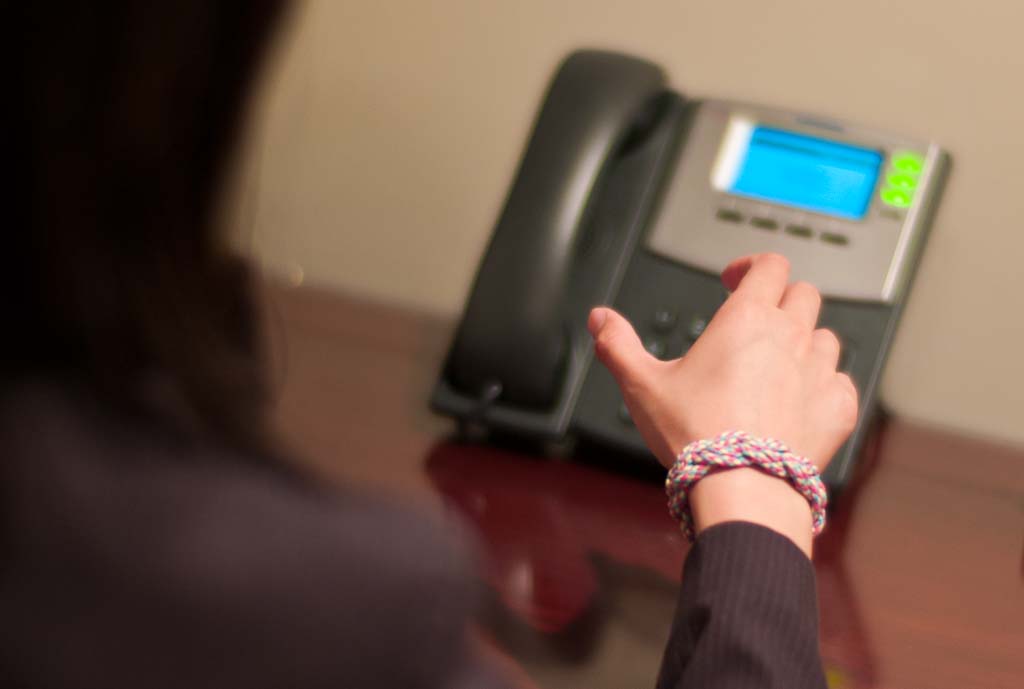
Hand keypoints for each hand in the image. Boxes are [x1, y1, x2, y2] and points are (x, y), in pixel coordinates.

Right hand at [587, 254, 857, 553]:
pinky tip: (803, 401)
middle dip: (781, 299)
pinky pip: (842, 383)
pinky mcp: (838, 408)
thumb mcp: (643, 385)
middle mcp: (792, 336)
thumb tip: (599, 319)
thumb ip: (619, 345)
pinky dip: (826, 386)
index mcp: (748, 319)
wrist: (743, 486)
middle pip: (804, 294)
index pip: (769, 266)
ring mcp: (821, 371)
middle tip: (757, 321)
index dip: (752, 266)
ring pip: (826, 337)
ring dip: (806, 342)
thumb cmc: (695, 434)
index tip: (734, 280)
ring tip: (778, 365)